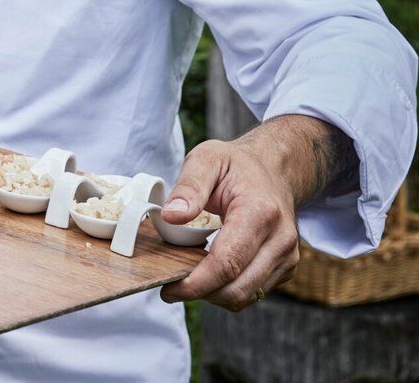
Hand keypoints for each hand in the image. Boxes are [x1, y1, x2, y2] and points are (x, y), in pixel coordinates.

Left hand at [158, 115, 354, 310]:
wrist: (274, 169)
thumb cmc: (237, 164)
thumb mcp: (207, 158)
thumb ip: (189, 187)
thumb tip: (170, 216)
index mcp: (260, 213)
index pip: (227, 263)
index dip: (196, 283)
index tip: (168, 288)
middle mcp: (280, 240)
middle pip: (238, 289)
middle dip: (201, 293)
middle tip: (171, 286)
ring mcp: (287, 257)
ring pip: (246, 296)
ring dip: (213, 295)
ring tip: (188, 276)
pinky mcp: (285, 267)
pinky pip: (253, 290)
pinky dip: (228, 289)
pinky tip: (209, 272)